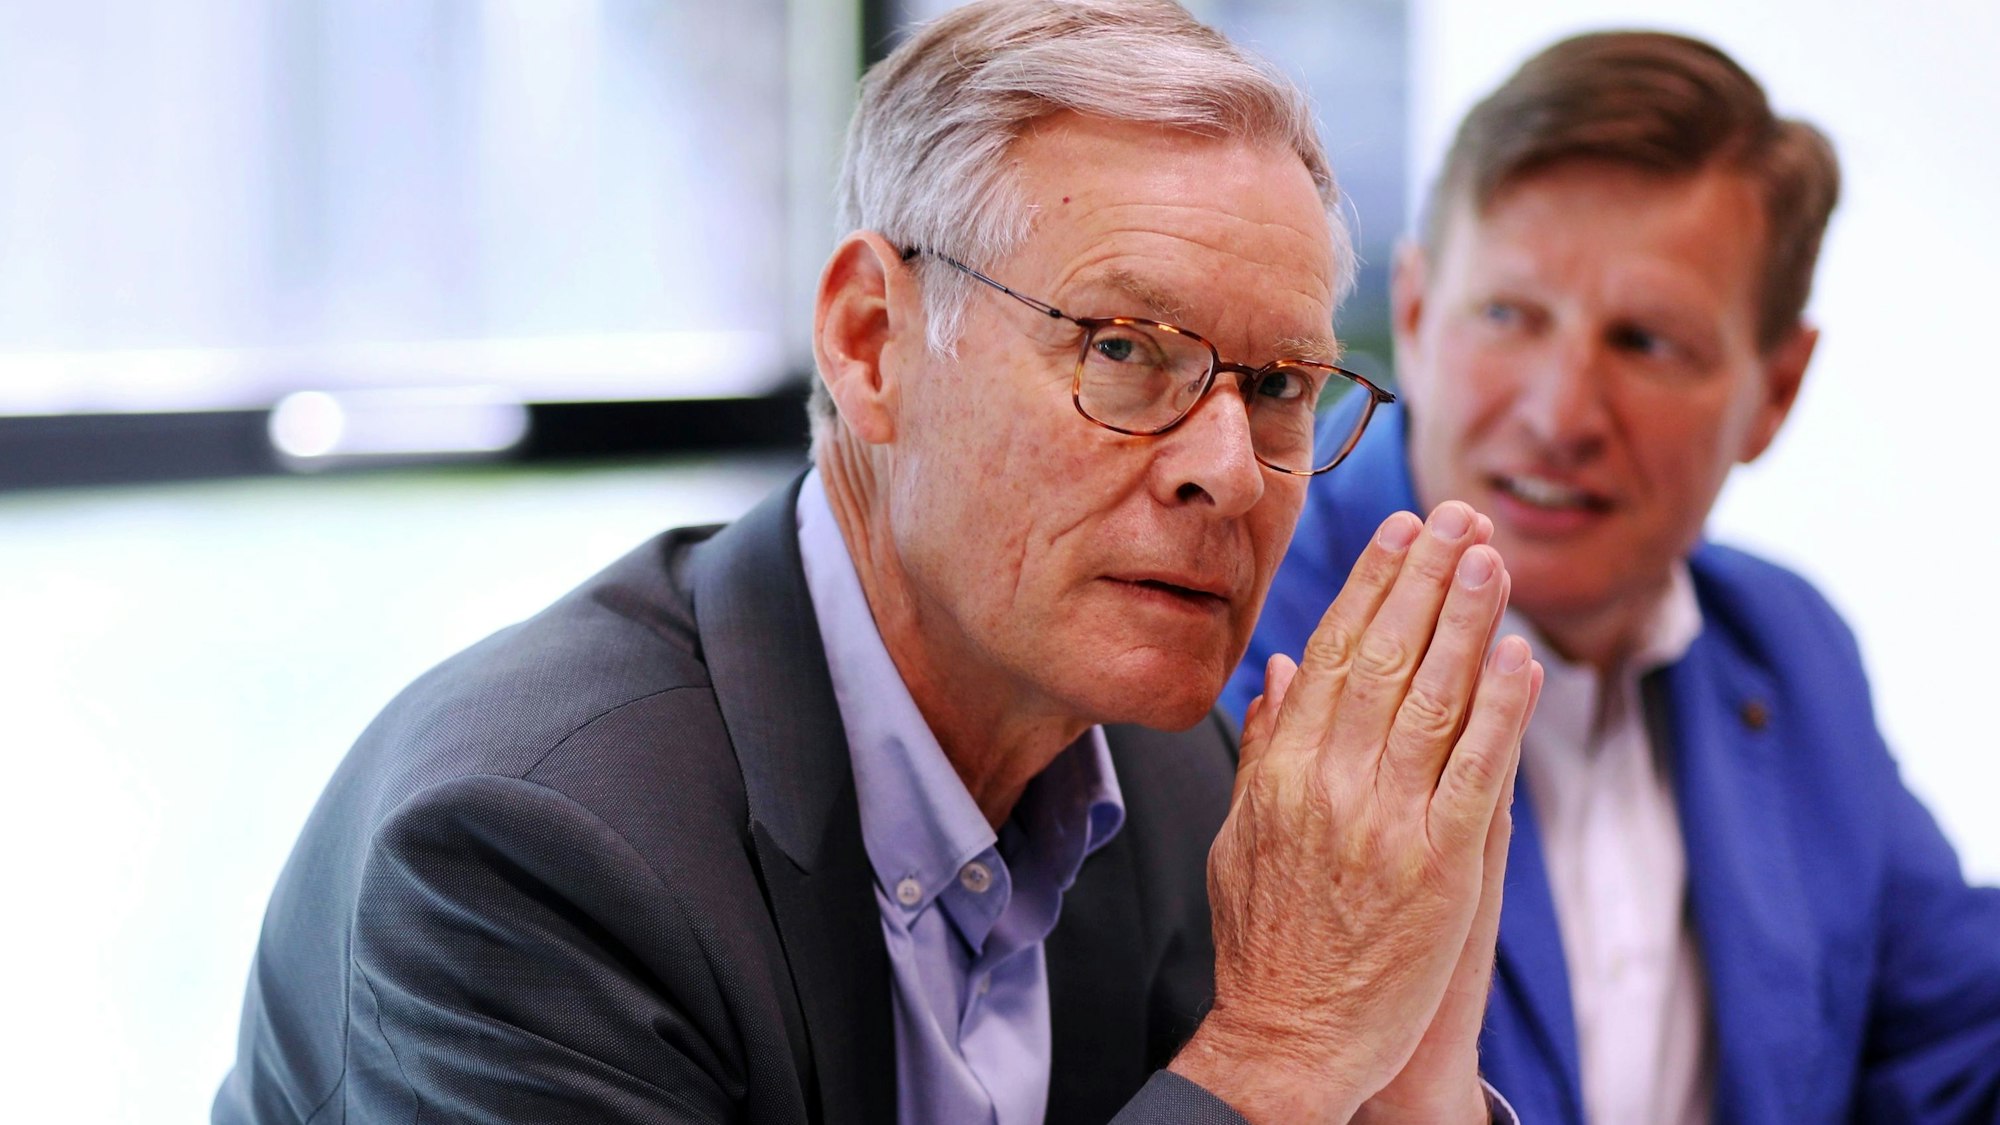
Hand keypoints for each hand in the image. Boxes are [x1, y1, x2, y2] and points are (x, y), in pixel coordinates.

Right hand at [1169, 502, 1539, 1124]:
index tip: (1398, 531)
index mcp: (1281, 771)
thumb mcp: (1238, 836)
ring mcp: (1386, 822)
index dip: (1370, 586)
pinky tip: (1520, 657)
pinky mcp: (1441, 867)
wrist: (1287, 1039)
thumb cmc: (1263, 943)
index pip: (1331, 654)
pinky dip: (1500, 709)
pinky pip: (1478, 771)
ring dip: (1467, 620)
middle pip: (1386, 658)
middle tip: (1458, 514)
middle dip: (1425, 578)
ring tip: (1492, 558)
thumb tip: (1278, 672)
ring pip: (1433, 698)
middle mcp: (1330, 784)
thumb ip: (1264, 749)